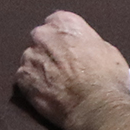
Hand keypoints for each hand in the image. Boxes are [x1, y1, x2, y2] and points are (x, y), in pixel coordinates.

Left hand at [15, 9, 129, 129]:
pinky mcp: (22, 77)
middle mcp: (43, 35)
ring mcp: (30, 56)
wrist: (96, 107)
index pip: (57, 23)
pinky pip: (25, 78)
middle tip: (62, 68)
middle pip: (42, 39)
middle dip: (49, 51)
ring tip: (56, 85)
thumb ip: (88, 42)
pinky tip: (47, 95)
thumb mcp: (108, 50)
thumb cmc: (107, 79)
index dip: (63, 39)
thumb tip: (84, 48)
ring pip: (31, 59)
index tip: (69, 50)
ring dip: (40, 68)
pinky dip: (33, 85)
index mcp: (64, 23)